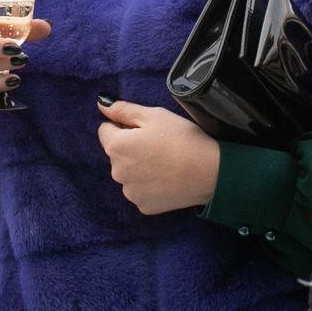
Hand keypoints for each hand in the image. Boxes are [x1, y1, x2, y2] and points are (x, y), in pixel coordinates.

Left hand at [97, 99, 222, 214]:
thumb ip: (123, 109)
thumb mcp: (154, 115)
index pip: (106, 130)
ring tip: (164, 162)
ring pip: (128, 173)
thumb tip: (102, 105)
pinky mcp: (144, 205)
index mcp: (116, 146)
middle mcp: (117, 172)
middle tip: (158, 144)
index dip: (125, 126)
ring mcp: (130, 192)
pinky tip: (167, 178)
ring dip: (139, 167)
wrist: (209, 172)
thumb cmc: (182, 139)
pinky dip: (150, 184)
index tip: (145, 129)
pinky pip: (141, 190)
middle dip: (131, 147)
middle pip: (117, 153)